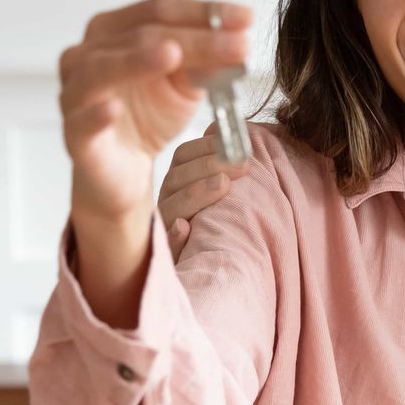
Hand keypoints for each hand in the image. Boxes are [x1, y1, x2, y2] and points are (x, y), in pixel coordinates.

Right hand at [57, 0, 252, 226]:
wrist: (124, 168)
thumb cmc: (149, 116)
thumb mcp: (186, 84)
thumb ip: (205, 62)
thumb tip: (239, 41)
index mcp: (115, 31)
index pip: (160, 11)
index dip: (204, 13)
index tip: (248, 19)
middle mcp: (88, 53)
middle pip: (140, 35)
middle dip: (194, 39)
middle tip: (238, 45)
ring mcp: (75, 92)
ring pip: (102, 69)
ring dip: (136, 60)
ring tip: (171, 54)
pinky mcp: (74, 135)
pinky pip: (80, 121)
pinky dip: (96, 114)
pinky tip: (114, 109)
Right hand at [159, 130, 245, 259]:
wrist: (207, 274)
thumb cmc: (216, 226)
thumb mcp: (218, 193)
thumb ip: (218, 165)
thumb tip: (222, 130)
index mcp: (178, 184)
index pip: (184, 156)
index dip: (206, 146)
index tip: (233, 140)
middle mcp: (168, 203)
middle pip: (178, 178)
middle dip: (209, 166)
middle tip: (241, 163)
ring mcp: (163, 229)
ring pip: (172, 208)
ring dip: (196, 194)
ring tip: (221, 185)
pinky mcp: (167, 257)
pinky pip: (165, 246)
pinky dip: (174, 236)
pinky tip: (184, 228)